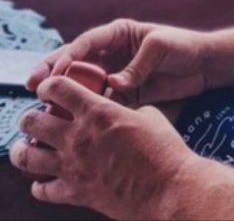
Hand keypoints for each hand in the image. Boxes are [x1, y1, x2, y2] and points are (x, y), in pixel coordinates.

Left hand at [11, 76, 197, 218]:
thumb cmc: (163, 149)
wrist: (166, 188)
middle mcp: (78, 137)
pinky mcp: (75, 193)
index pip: (59, 88)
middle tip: (35, 117)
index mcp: (97, 112)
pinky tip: (43, 180)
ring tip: (25, 146)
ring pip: (26, 157)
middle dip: (29, 117)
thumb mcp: (148, 115)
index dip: (50, 85)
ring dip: (22, 149)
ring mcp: (72, 167)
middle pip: (32, 121)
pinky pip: (42, 190)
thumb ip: (125, 110)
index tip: (50, 88)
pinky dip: (39, 185)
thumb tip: (119, 110)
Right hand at [27, 18, 208, 105]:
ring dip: (64, 94)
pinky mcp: (122, 95)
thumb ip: (136, 66)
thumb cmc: (183, 47)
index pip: (86, 43)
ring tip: (46, 106)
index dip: (68, 55)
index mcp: (118, 34)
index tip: (54, 70)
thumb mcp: (160, 48)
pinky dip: (84, 110)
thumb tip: (114, 87)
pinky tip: (71, 120)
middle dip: (52, 71)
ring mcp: (114, 75)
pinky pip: (99, 102)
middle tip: (34, 84)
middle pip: (75, 62)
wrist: (204, 65)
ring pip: (82, 84)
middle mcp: (111, 54)